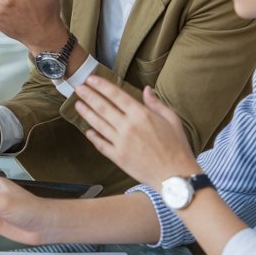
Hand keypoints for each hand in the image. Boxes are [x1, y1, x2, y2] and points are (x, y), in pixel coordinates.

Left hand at [74, 76, 196, 187]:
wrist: (175, 175)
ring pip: (98, 124)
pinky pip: (101, 145)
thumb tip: (147, 89)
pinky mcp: (118, 157)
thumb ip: (156, 104)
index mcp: (141, 115)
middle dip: (88, 96)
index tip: (91, 79)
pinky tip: (88, 131)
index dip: (101, 86)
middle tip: (78, 88)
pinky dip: (93, 137)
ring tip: (78, 104)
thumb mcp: (172, 120)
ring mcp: (121, 143)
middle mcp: (128, 127)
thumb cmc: (177, 147)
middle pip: (102, 107)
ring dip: (86, 113)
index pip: (116, 95)